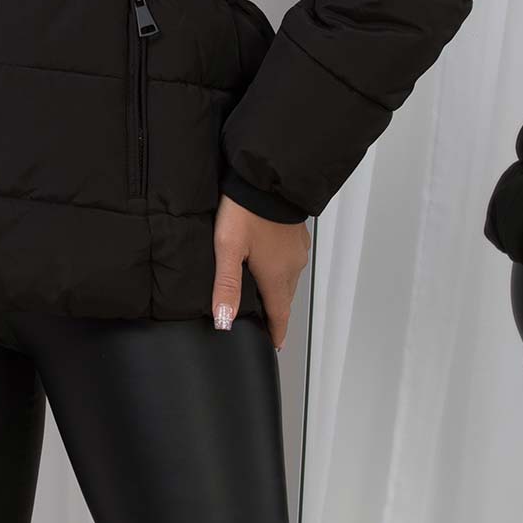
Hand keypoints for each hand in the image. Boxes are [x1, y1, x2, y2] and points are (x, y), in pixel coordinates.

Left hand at [212, 193, 310, 350]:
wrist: (267, 177)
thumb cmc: (246, 210)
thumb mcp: (228, 248)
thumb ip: (226, 286)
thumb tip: (224, 322)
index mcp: (276, 276)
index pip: (279, 315)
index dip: (276, 333)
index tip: (273, 344)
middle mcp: (292, 266)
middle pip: (284, 298)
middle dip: (274, 312)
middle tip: (263, 322)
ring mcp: (297, 249)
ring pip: (288, 278)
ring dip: (277, 289)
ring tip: (263, 295)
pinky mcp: (297, 234)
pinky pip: (291, 259)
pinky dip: (281, 267)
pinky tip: (269, 260)